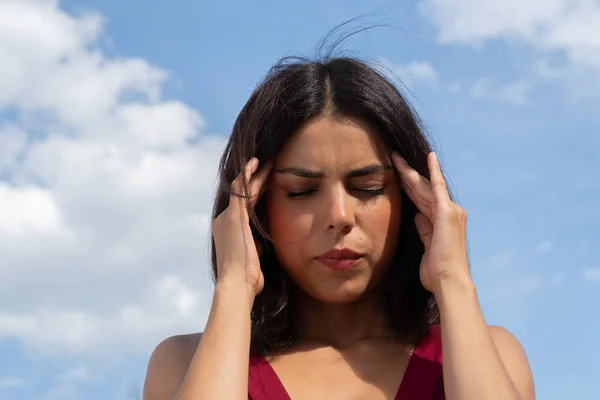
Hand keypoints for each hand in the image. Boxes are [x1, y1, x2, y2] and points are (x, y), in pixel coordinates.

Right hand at [212, 157, 271, 298]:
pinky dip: (248, 175)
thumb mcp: (253, 259)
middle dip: (255, 179)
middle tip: (268, 165)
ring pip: (243, 188)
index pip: (243, 207)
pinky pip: (241, 189)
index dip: (255, 194)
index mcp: (228, 231)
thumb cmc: (247, 280)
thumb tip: (261, 246)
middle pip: (242, 194)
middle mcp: (224, 220)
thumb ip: (256, 248)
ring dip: (255, 174)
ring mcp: (228, 216)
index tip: (266, 184)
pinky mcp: (234, 215)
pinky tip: (256, 163)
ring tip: (268, 161)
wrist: (238, 284)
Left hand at [392, 152, 469, 292]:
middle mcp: (450, 211)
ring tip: (396, 156)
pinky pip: (438, 187)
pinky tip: (428, 157)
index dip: (408, 186)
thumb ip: (424, 229)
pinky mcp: (447, 212)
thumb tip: (417, 215)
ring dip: (410, 171)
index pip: (421, 198)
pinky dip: (434, 171)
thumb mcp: (427, 246)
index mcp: (442, 221)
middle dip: (406, 174)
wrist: (448, 282)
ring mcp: (450, 210)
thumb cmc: (437, 272)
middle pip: (421, 189)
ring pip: (424, 185)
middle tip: (393, 157)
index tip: (396, 174)